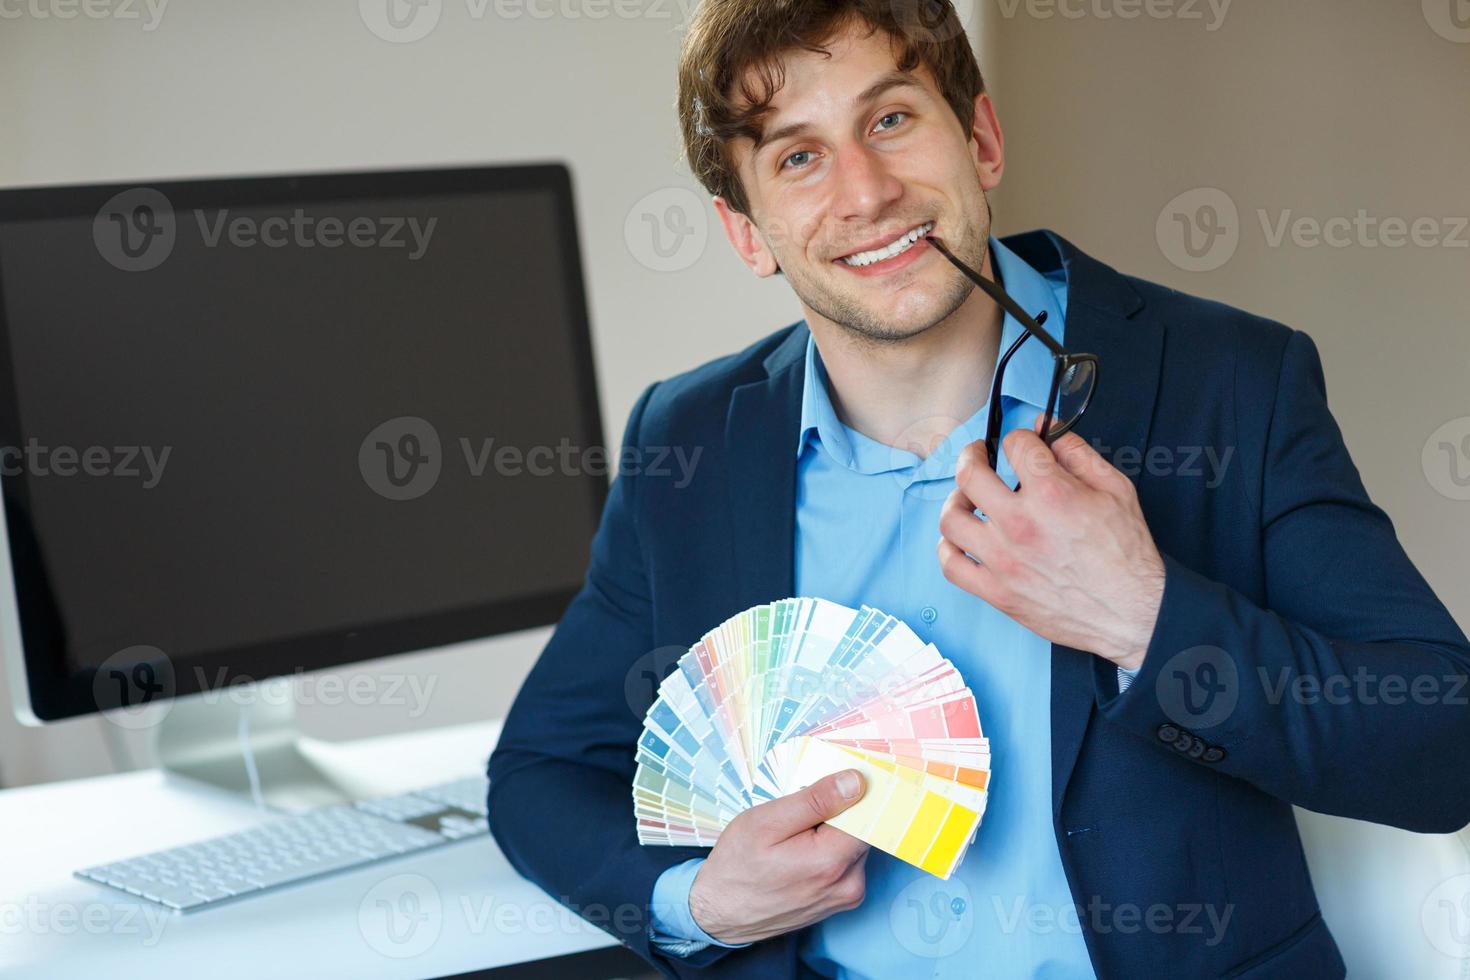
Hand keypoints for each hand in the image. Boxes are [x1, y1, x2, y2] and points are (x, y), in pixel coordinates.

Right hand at [688, 769, 868, 944]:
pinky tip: (799, 851)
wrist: (720, 912)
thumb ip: (815, 800)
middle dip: (839, 813)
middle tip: (799, 812)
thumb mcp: (767, 821)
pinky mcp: (841, 901)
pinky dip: (828, 849)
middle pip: (863, 829)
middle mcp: (849, 884)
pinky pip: (846, 862)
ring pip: (854, 844)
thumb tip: (856, 782)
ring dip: (832, 832)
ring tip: (794, 835)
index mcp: (832, 862)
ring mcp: (847, 896)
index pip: (871, 813)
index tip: (831, 785)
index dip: (854, 793)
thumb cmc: (737, 866)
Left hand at [936, 419, 1164, 669]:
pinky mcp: (997, 591)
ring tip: (968, 498)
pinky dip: (948, 548)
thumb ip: (1078, 454)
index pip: (1015, 445)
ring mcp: (1003, 559)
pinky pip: (951, 565)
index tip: (1022, 444)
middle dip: (972, 455)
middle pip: (969, 475)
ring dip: (955, 501)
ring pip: (952, 519)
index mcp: (1051, 494)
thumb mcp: (1116, 489)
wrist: (1133, 612)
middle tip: (979, 456)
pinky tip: (961, 539)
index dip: (1020, 437)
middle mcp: (1020, 524)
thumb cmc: (1127, 555)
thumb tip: (1049, 432)